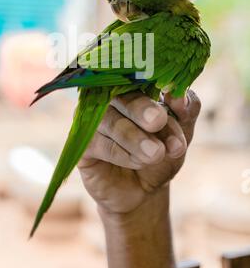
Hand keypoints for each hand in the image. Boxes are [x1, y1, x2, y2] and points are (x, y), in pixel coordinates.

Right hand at [78, 89, 200, 214]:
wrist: (144, 191)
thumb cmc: (161, 153)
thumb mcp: (180, 132)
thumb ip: (185, 111)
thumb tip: (179, 95)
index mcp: (135, 87)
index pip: (141, 76)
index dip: (156, 84)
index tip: (174, 99)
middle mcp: (110, 98)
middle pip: (122, 95)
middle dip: (142, 109)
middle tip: (158, 121)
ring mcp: (93, 119)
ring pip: (112, 121)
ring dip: (136, 138)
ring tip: (156, 154)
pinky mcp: (83, 143)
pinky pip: (100, 143)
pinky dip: (122, 154)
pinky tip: (138, 162)